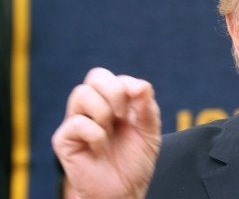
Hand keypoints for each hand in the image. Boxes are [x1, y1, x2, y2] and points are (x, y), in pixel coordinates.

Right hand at [52, 68, 161, 198]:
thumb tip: (141, 86)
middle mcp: (93, 108)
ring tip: (111, 133)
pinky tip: (100, 148)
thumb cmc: (135, 161)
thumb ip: (148, 108)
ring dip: (104, 112)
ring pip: (81, 93)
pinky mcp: (64, 139)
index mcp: (113, 102)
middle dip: (114, 91)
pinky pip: (77, 123)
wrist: (125, 190)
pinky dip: (96, 135)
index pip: (114, 78)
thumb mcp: (150, 132)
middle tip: (124, 115)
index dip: (128, 84)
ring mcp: (77, 121)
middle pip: (95, 76)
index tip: (140, 99)